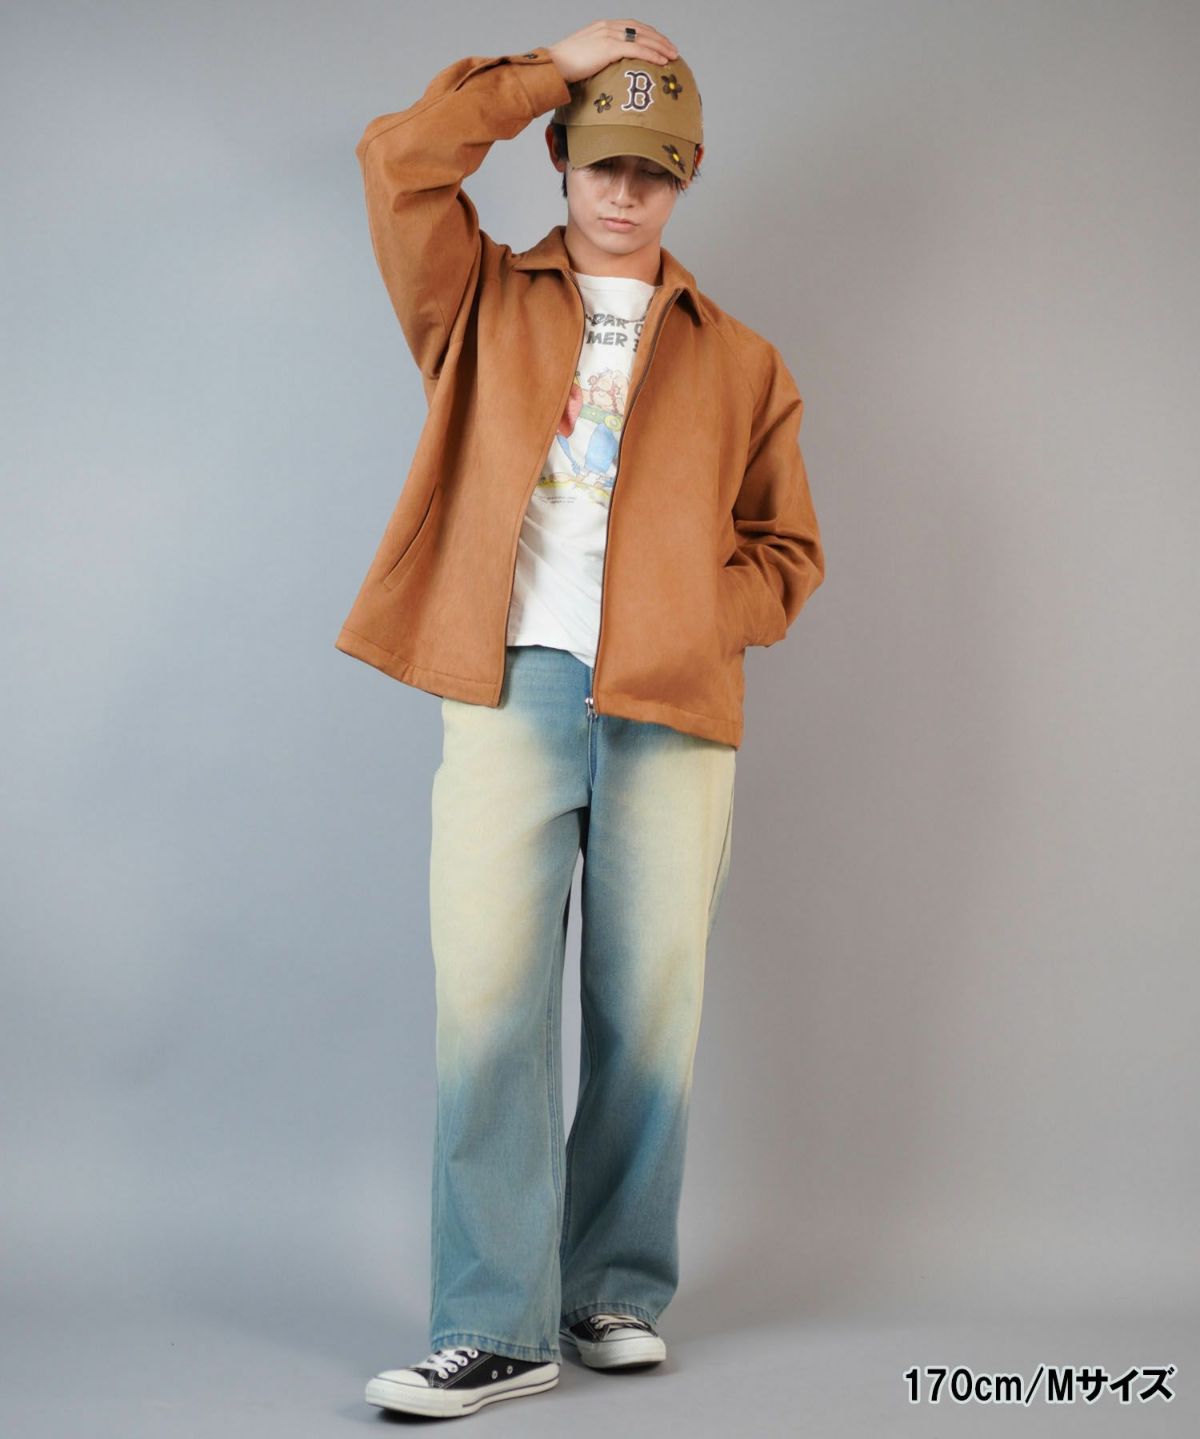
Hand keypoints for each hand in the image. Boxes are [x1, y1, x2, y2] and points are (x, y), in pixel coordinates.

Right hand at [547, 19, 678, 84]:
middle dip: (659, 39)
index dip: (649, 34)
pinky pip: (637, 49)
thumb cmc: (564, 69)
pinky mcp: (608, 47)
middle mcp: (608, 27)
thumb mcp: (584, 58)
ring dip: (660, 46)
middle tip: (673, 50)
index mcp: (603, 27)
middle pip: (641, 29)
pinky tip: (662, 61)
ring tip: (673, 56)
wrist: (552, 67)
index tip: (660, 44)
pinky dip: (652, 54)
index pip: (632, 26)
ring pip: (642, 37)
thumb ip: (598, 59)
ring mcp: (608, 35)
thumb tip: (608, 74)